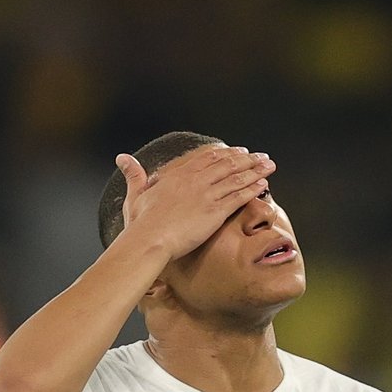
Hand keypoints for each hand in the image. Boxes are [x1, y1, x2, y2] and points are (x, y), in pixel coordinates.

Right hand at [114, 144, 276, 260]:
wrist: (150, 240)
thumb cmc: (140, 223)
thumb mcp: (136, 195)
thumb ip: (134, 176)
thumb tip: (122, 158)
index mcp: (178, 175)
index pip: (206, 158)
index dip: (224, 154)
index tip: (237, 151)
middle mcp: (194, 180)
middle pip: (226, 163)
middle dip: (246, 158)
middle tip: (260, 155)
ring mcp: (206, 194)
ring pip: (236, 177)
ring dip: (256, 169)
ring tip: (270, 165)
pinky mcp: (215, 211)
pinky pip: (239, 196)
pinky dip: (253, 188)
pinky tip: (264, 184)